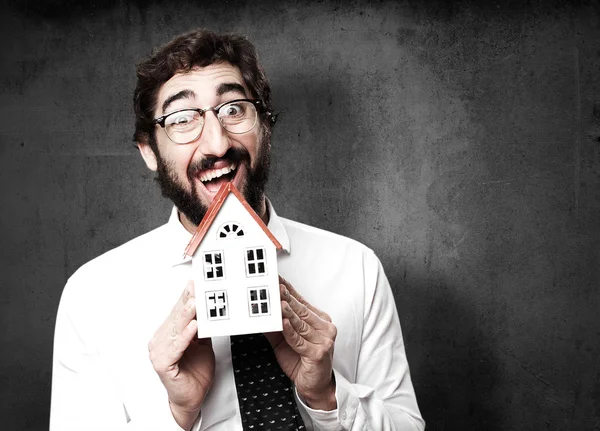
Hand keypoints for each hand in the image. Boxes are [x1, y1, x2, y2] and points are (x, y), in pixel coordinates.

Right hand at [148, 281, 214, 429]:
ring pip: (176, 330)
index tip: (195, 283)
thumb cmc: (195, 372)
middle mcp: (160, 341)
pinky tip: (194, 326)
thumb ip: (202, 328)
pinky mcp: (163, 364)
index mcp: (168, 334)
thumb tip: (209, 310)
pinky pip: (176, 348)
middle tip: (196, 287)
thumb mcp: (203, 344)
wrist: (192, 398)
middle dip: (187, 301)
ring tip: (196, 303)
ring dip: (186, 315)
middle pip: (176, 318)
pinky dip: (185, 336)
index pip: (177, 312)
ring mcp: (159, 353)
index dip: (186, 297)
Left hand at [264, 276, 337, 410]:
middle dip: (286, 297)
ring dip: (288, 312)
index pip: (302, 302)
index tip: (278, 279)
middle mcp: (325, 328)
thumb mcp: (286, 341)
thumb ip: (276, 327)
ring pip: (301, 323)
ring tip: (279, 301)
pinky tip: (284, 323)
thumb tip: (261, 314)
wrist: (316, 387)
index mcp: (320, 321)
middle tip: (275, 286)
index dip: (289, 290)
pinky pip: (300, 341)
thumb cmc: (303, 363)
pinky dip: (291, 332)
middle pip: (301, 310)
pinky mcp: (318, 354)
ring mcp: (324, 341)